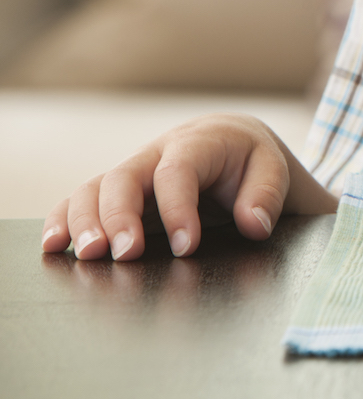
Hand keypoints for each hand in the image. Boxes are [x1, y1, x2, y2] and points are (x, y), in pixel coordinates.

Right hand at [40, 113, 336, 260]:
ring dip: (84, 222)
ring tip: (88, 255)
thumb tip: (254, 223)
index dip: (178, 209)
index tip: (186, 246)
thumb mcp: (272, 169)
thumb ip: (268, 195)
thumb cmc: (250, 159)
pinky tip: (55, 245)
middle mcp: (155, 155)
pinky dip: (62, 220)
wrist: (231, 144)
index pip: (179, 171)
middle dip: (120, 217)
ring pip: (94, 188)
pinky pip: (80, 200)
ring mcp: (132, 173)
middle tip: (125, 254)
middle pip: (125, 177)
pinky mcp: (116, 192)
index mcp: (197, 143)